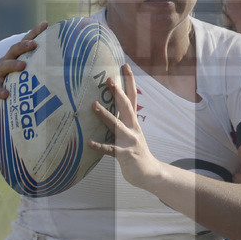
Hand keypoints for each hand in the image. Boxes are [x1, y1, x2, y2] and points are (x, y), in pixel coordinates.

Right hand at [0, 22, 47, 116]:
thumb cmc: (9, 84)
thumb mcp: (21, 75)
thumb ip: (34, 70)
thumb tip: (58, 68)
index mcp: (14, 58)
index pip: (24, 42)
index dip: (34, 32)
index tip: (45, 24)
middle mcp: (5, 62)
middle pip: (14, 50)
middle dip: (24, 46)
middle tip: (34, 44)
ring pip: (5, 67)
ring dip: (14, 65)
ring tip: (23, 66)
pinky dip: (1, 90)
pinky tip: (6, 94)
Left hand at [89, 64, 161, 188]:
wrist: (150, 173)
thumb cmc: (136, 153)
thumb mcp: (131, 135)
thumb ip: (121, 123)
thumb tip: (107, 111)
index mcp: (134, 122)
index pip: (132, 97)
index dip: (129, 82)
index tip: (125, 65)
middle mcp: (133, 129)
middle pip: (126, 106)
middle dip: (118, 92)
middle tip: (108, 79)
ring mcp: (129, 141)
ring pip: (116, 125)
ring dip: (105, 115)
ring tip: (93, 105)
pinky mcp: (125, 155)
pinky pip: (110, 150)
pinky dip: (100, 146)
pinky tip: (90, 143)